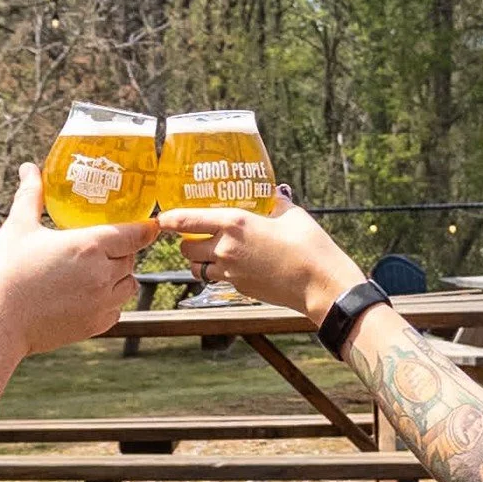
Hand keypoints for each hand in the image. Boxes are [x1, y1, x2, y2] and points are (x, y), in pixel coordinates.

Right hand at [0, 163, 157, 355]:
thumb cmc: (4, 272)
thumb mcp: (18, 227)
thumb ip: (30, 195)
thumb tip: (29, 169)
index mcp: (89, 246)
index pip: (136, 234)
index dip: (144, 227)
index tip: (148, 223)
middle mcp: (102, 275)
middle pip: (131, 258)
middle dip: (123, 250)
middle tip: (105, 244)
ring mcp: (100, 304)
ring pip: (128, 285)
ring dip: (120, 276)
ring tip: (98, 270)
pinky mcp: (94, 326)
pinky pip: (116, 310)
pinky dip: (109, 301)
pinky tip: (89, 295)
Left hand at [156, 191, 364, 323]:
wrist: (320, 284)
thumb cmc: (309, 245)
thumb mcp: (292, 214)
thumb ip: (276, 202)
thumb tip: (274, 193)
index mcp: (235, 223)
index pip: (188, 220)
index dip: (170, 219)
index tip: (161, 217)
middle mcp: (226, 248)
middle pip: (186, 248)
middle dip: (186, 241)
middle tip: (196, 234)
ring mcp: (230, 272)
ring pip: (196, 268)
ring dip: (198, 260)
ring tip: (210, 252)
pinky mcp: (239, 288)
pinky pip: (216, 279)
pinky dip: (217, 273)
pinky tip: (233, 265)